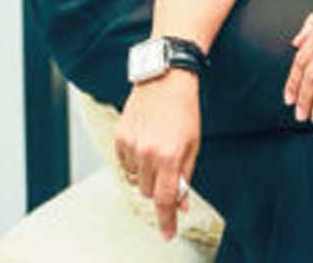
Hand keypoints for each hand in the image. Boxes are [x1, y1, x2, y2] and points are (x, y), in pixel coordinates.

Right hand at [115, 70, 199, 240]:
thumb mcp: (193, 143)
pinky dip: (134, 161)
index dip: (166, 221)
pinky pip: (124, 164)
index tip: (167, 234)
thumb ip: (185, 175)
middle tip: (167, 167)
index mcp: (170, 156)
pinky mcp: (119, 136)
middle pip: (149, 192)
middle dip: (159, 187)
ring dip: (146, 173)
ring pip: (136, 179)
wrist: (165, 77)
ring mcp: (131, 145)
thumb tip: (180, 203)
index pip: (165, 200)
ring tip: (156, 148)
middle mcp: (147, 153)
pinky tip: (144, 142)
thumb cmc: (184, 109)